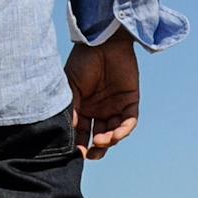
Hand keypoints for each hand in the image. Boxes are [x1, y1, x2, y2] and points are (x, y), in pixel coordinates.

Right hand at [64, 31, 138, 160]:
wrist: (102, 42)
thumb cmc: (82, 61)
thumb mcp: (71, 87)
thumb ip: (71, 109)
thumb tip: (68, 134)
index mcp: (82, 107)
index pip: (81, 131)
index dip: (78, 143)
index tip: (75, 153)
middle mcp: (98, 110)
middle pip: (98, 136)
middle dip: (96, 148)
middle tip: (91, 154)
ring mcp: (114, 107)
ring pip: (114, 132)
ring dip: (109, 140)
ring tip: (102, 142)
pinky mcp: (130, 102)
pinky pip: (129, 122)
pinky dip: (123, 131)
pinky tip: (115, 135)